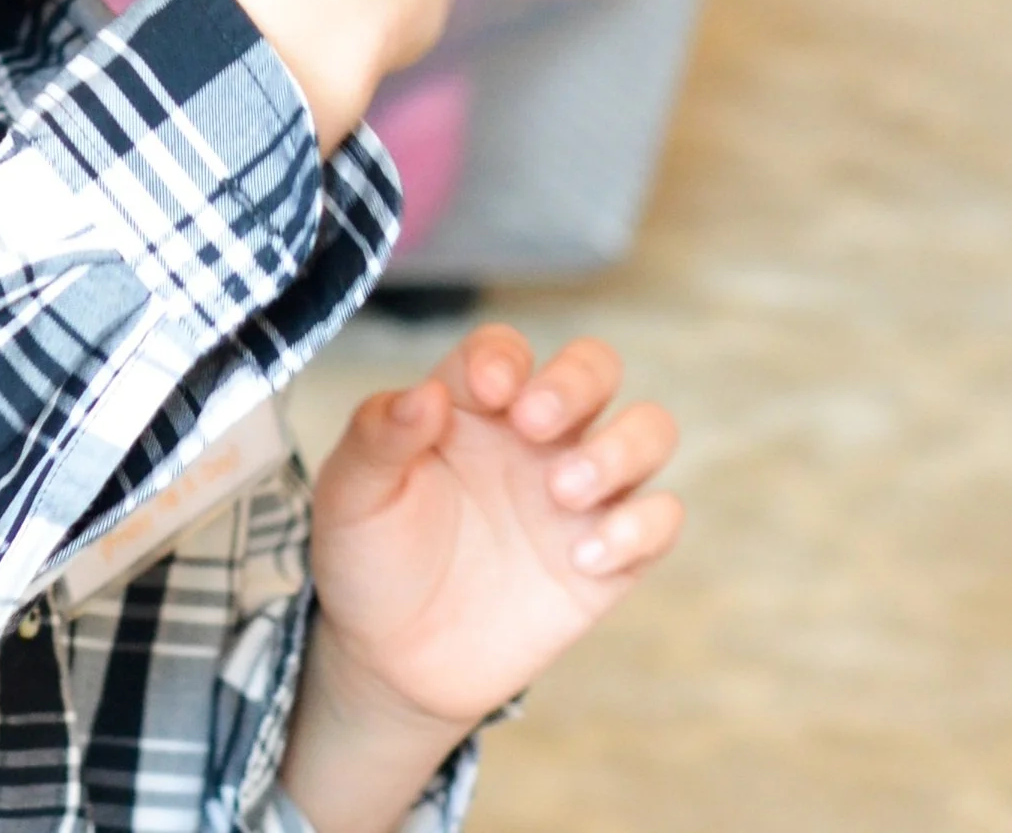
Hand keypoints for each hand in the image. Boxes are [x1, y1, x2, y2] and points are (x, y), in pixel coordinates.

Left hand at [280, 327, 680, 830]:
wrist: (393, 661)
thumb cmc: (370, 557)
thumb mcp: (350, 494)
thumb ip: (376, 435)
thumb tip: (425, 393)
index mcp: (468, 406)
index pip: (504, 349)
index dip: (502, 357)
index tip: (486, 390)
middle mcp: (532, 437)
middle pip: (593, 367)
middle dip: (577, 380)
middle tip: (533, 424)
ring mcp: (577, 493)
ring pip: (647, 431)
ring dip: (620, 448)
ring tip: (562, 490)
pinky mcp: (609, 559)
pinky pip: (661, 519)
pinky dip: (640, 527)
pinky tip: (583, 556)